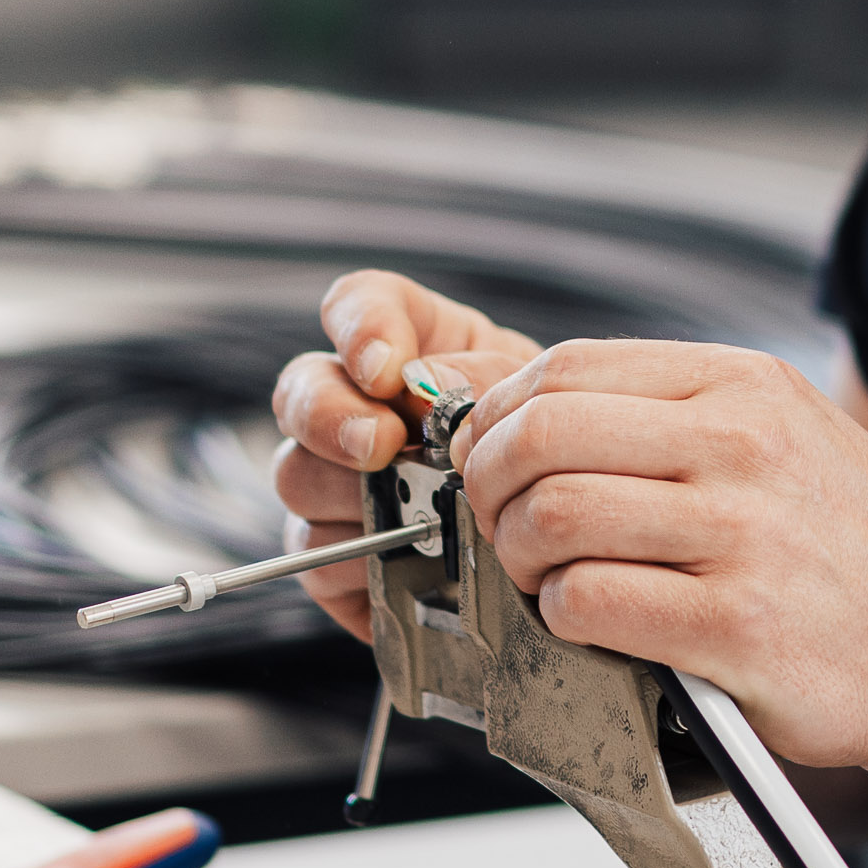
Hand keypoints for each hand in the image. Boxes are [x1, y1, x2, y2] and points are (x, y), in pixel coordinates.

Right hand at [264, 269, 537, 642]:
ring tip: (412, 512)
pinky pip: (315, 553)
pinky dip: (355, 559)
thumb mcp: (538, 403)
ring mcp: (340, 484)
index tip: (385, 367)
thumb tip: (420, 382)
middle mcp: (361, 409)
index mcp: (416, 352)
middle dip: (329, 415)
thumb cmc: (556, 460)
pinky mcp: (337, 557)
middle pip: (301, 392)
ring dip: (347, 493)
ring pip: (297, 474)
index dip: (358, 325)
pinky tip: (405, 562)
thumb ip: (483, 379)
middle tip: (381, 443)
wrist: (571, 551)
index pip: (357, 304)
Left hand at [439, 340, 867, 778]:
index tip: (486, 459)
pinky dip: (562, 618)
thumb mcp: (788, 439)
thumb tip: (515, 403)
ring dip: (518, 559)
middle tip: (503, 529)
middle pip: (539, 436)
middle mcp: (745, 446)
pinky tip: (591, 625)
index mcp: (748, 387)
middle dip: (488, 489)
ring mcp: (743, 536)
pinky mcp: (734, 628)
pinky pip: (589, 603)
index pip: (565, 367)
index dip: (495, 416)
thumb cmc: (859, 557)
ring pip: (551, 516)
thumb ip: (671, 417)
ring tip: (544, 581)